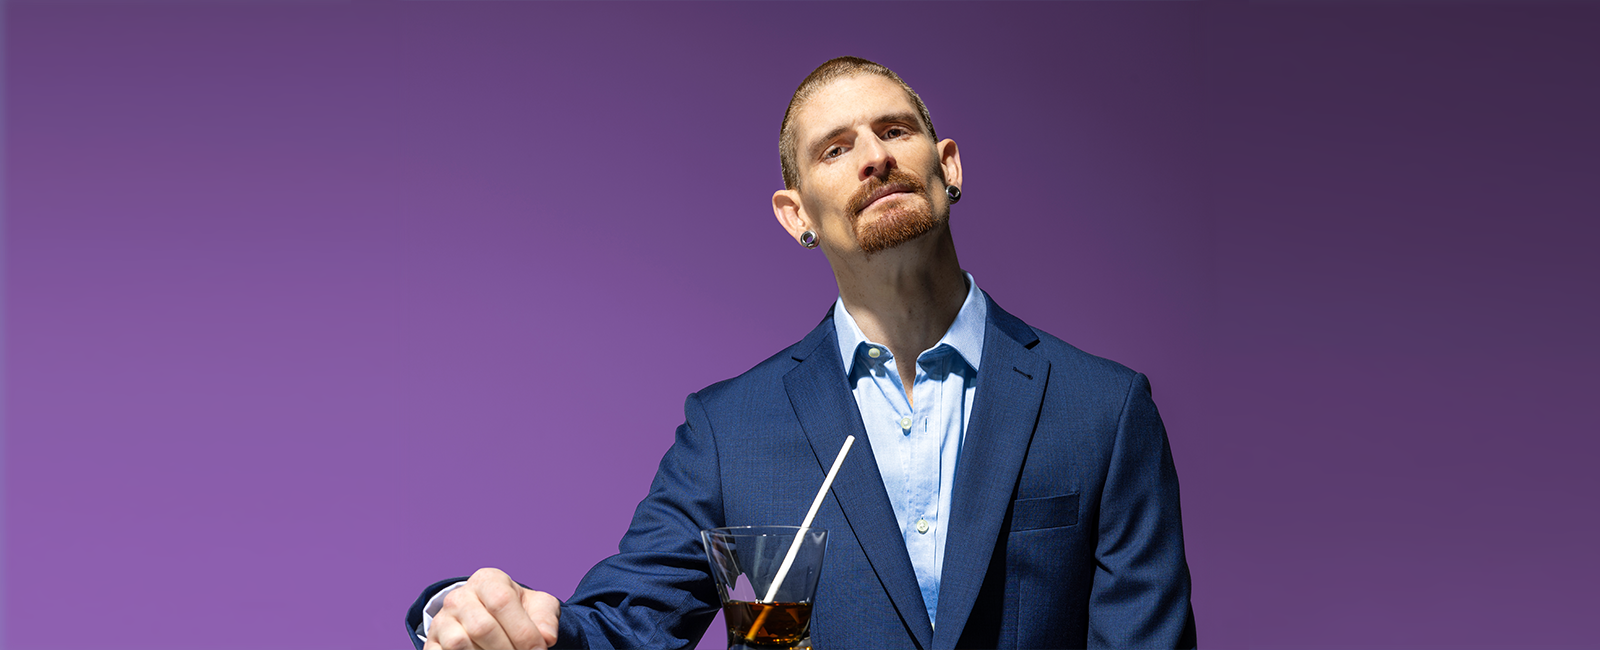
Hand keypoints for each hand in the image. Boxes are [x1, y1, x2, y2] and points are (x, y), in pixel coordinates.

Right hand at [424, 567, 559, 649]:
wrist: (489, 617)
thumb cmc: (517, 612)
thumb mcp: (537, 607)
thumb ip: (546, 619)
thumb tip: (546, 638)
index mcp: (488, 580)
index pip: (502, 602)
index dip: (523, 631)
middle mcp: (460, 596)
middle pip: (482, 628)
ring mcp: (443, 619)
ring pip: (460, 644)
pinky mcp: (432, 641)